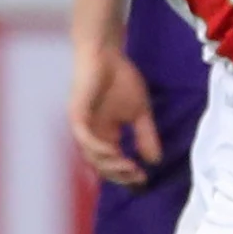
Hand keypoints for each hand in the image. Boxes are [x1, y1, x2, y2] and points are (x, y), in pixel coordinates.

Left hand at [71, 47, 164, 185]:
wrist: (106, 54)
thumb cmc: (121, 79)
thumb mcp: (140, 113)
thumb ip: (146, 136)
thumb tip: (155, 161)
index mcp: (105, 135)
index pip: (113, 163)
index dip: (126, 175)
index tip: (144, 179)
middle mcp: (92, 135)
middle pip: (101, 165)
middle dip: (119, 174)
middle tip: (136, 177)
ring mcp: (83, 126)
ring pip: (91, 156)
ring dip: (109, 165)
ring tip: (128, 167)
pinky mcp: (77, 115)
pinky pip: (84, 138)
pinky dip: (98, 148)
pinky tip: (114, 152)